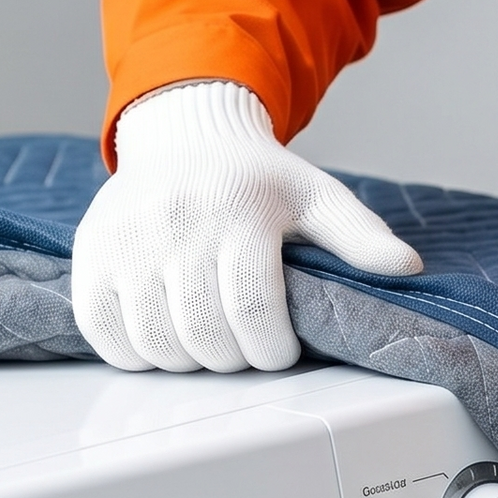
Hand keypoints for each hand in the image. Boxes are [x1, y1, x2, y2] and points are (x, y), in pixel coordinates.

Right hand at [72, 80, 422, 371]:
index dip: (269, 348)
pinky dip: (135, 353)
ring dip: (188, 362)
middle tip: (246, 349)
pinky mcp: (91, 254)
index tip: (280, 351)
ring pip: (155, 341)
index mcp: (239, 208)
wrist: (186, 135)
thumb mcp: (317, 196)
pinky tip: (164, 340)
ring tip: (209, 344)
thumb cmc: (258, 178)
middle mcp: (176, 222)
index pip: (251, 307)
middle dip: (234, 359)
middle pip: (204, 333)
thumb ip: (359, 234)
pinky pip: (104, 331)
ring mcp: (127, 239)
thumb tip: (406, 267)